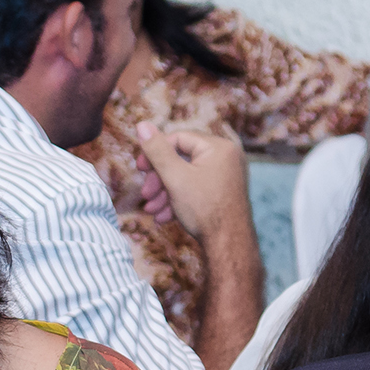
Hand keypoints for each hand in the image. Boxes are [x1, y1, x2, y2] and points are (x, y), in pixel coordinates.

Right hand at [132, 121, 253, 242]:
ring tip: (152, 210)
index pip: (178, 139)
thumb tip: (142, 125)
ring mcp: (226, 176)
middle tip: (146, 194)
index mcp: (218, 147)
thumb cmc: (205, 210)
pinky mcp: (223, 192)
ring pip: (186, 177)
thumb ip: (157, 151)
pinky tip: (164, 216)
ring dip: (165, 193)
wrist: (229, 245)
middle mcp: (226, 157)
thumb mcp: (174, 177)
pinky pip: (196, 189)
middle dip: (159, 179)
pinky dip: (179, 200)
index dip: (155, 153)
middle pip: (181, 159)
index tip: (140, 169)